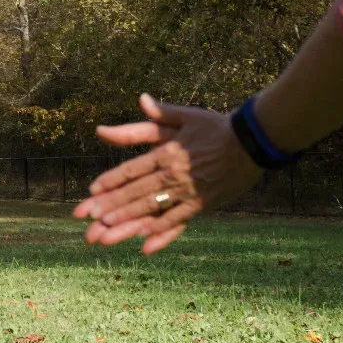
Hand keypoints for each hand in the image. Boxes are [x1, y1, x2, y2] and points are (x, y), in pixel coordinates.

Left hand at [73, 94, 260, 253]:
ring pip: (153, 209)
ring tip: (107, 232)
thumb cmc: (216, 127)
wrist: (252, 143)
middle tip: (90, 218)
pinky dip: (161, 232)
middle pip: (138, 192)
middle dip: (112, 206)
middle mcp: (174, 174)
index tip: (92, 191)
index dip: (112, 180)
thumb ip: (159, 114)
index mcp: (167, 152)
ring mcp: (188, 192)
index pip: (133, 169)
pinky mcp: (203, 204)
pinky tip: (144, 242)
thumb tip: (141, 99)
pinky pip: (178, 220)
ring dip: (128, 221)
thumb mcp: (185, 116)